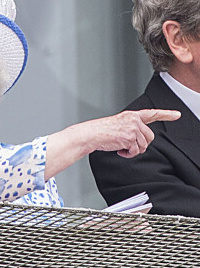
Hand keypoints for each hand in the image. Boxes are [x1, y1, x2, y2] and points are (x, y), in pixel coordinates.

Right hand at [45, 109, 179, 179]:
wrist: (90, 134)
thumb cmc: (101, 131)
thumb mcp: (119, 125)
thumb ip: (132, 128)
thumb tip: (142, 139)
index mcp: (131, 115)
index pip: (152, 113)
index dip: (166, 114)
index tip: (177, 114)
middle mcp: (134, 120)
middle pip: (150, 137)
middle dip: (141, 144)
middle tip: (128, 145)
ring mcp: (132, 128)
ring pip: (144, 145)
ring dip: (133, 150)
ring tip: (121, 147)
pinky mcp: (130, 138)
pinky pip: (136, 151)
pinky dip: (128, 154)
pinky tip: (119, 150)